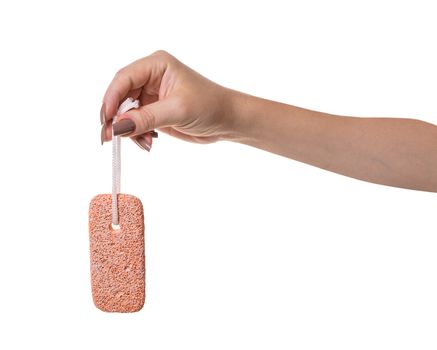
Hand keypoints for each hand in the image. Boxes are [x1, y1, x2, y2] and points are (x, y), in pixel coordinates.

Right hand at [100, 50, 235, 149]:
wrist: (228, 120)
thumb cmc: (210, 106)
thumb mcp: (177, 111)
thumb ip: (146, 118)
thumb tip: (117, 127)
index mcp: (156, 65)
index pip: (124, 78)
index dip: (111, 99)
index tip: (106, 120)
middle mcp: (150, 77)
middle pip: (120, 95)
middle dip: (116, 118)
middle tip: (111, 138)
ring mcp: (151, 95)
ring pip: (125, 112)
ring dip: (128, 130)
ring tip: (144, 143)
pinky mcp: (153, 111)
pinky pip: (135, 122)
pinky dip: (137, 134)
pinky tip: (149, 142)